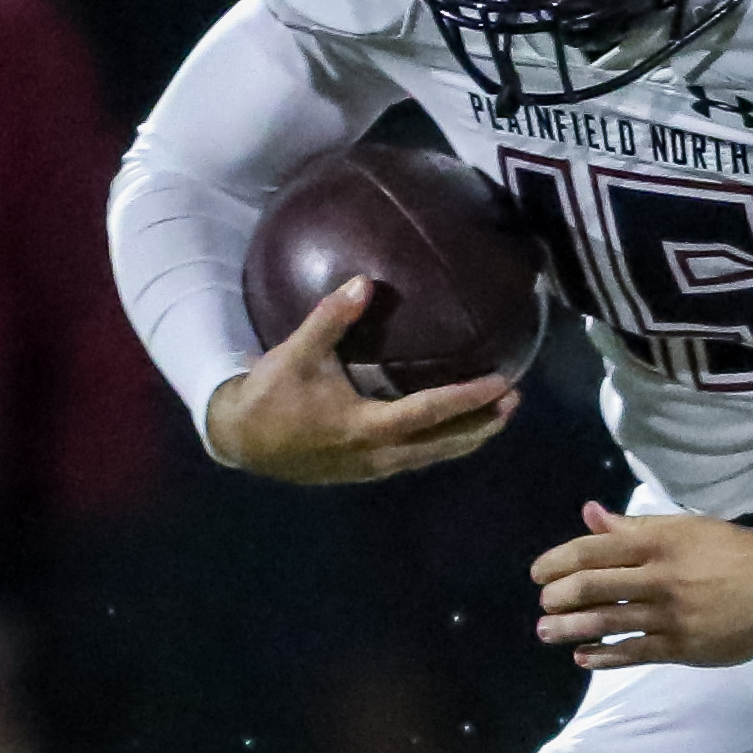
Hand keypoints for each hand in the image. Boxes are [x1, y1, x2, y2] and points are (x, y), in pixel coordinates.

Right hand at [204, 279, 517, 482]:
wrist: (239, 441)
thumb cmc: (269, 396)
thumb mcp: (295, 354)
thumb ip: (330, 318)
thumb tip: (363, 282)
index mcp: (366, 427)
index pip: (430, 412)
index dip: (469, 398)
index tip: (502, 382)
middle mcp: (377, 455)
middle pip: (443, 444)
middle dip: (481, 424)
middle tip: (514, 401)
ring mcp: (371, 469)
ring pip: (431, 457)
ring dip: (466, 437)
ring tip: (496, 416)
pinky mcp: (364, 471)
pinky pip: (415, 459)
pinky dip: (441, 445)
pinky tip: (451, 431)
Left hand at [532, 504, 752, 668]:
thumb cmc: (728, 551)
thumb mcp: (683, 528)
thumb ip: (633, 528)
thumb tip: (590, 514)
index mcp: (658, 543)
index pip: (594, 550)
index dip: (559, 561)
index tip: (538, 573)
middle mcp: (658, 578)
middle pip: (593, 587)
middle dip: (559, 596)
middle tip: (544, 603)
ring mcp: (668, 616)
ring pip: (607, 622)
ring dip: (569, 628)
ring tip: (547, 632)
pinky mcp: (680, 647)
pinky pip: (633, 652)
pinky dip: (603, 656)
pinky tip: (582, 657)